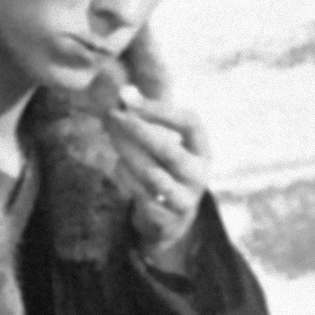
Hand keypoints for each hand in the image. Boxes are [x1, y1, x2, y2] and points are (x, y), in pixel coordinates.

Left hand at [103, 83, 212, 269]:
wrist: (173, 222)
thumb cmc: (166, 173)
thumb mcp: (165, 146)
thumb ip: (147, 120)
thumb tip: (124, 92)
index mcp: (202, 151)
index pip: (190, 123)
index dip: (162, 110)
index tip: (131, 100)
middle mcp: (198, 175)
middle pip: (170, 151)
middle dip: (139, 130)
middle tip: (114, 114)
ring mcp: (184, 200)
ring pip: (153, 176)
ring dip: (128, 154)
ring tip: (112, 137)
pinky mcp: (166, 219)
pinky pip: (142, 197)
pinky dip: (126, 179)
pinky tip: (116, 166)